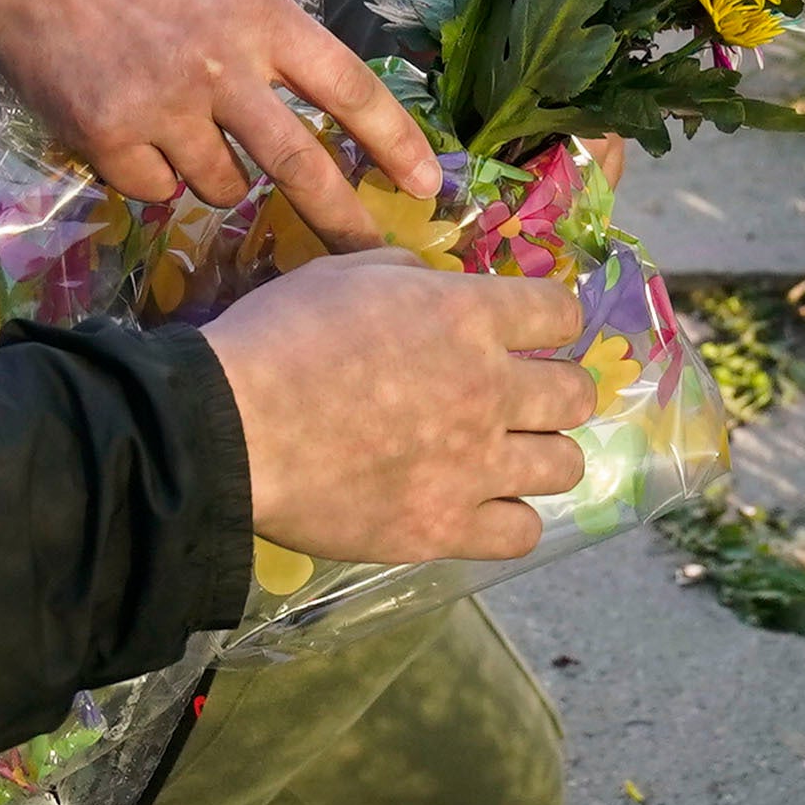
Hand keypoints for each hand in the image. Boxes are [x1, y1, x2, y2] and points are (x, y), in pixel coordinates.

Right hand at [0, 0, 445, 242]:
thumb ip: (262, 21)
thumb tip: (308, 81)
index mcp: (258, 12)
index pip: (349, 89)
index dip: (395, 143)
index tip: (426, 184)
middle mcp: (220, 65)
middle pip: (300, 165)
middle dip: (342, 220)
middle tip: (367, 256)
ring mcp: (162, 105)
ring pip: (220, 186)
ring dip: (213, 174)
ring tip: (175, 120)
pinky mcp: (107, 136)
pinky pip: (154, 191)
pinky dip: (150, 174)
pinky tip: (124, 124)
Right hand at [201, 256, 597, 563]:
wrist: (228, 430)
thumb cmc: (276, 339)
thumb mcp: (338, 274)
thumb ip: (402, 271)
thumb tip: (434, 279)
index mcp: (465, 318)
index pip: (559, 313)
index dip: (552, 321)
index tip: (536, 331)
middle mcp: (488, 391)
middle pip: (576, 396)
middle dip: (558, 392)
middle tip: (526, 398)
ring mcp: (473, 466)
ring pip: (564, 467)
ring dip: (542, 456)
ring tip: (509, 457)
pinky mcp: (444, 528)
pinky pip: (523, 533)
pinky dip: (511, 520)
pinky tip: (484, 508)